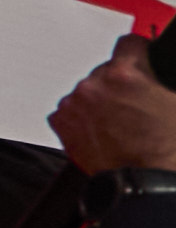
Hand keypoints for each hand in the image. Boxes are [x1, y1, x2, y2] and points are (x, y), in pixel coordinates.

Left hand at [63, 43, 175, 177]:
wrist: (146, 184)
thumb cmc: (168, 148)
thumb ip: (163, 80)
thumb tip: (162, 70)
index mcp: (126, 74)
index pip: (129, 43)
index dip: (140, 52)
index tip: (141, 57)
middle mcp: (94, 85)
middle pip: (107, 70)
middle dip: (120, 83)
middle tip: (136, 104)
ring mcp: (75, 104)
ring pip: (89, 91)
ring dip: (101, 100)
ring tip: (121, 122)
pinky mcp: (62, 123)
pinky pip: (72, 110)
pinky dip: (84, 117)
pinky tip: (104, 131)